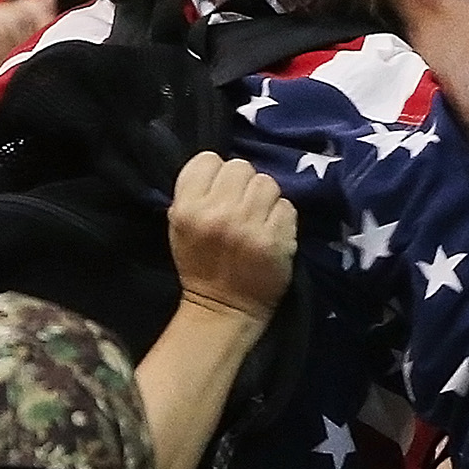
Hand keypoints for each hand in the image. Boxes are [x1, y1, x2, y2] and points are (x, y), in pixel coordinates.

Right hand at [167, 153, 296, 327]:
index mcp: (187, 208)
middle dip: (244, 185)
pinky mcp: (275, 239)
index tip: (220, 192)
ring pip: (267, 183)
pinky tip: (272, 233)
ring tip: (258, 219)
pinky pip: (287, 207)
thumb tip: (223, 165)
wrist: (223, 309)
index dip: (217, 174)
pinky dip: (282, 218)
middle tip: (242, 207)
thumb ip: (197, 192)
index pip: (208, 159)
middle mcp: (216, 213)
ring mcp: (248, 226)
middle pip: (241, 167)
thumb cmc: (201, 263)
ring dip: (266, 199)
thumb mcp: (181, 225)